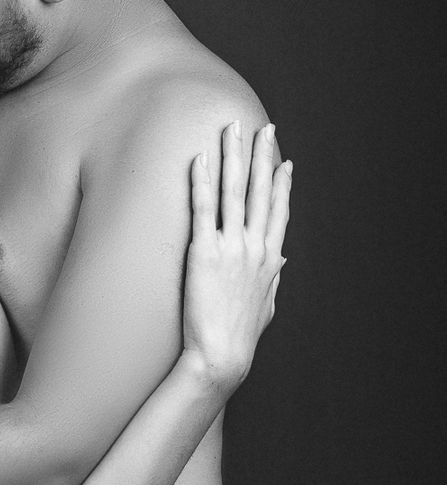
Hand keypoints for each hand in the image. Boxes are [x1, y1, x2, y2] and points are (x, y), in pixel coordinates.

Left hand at [181, 122, 290, 393]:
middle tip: (262, 127)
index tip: (284, 160)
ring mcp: (231, 247)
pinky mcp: (204, 252)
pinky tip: (201, 158)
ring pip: (233, 192)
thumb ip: (274, 279)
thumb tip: (281, 261)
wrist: (221, 356)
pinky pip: (203, 208)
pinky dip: (202, 181)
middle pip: (259, 191)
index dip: (280, 183)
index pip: (278, 211)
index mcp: (270, 259)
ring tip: (231, 129)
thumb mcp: (267, 305)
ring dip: (233, 156)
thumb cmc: (240, 337)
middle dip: (261, 155)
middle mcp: (255, 247)